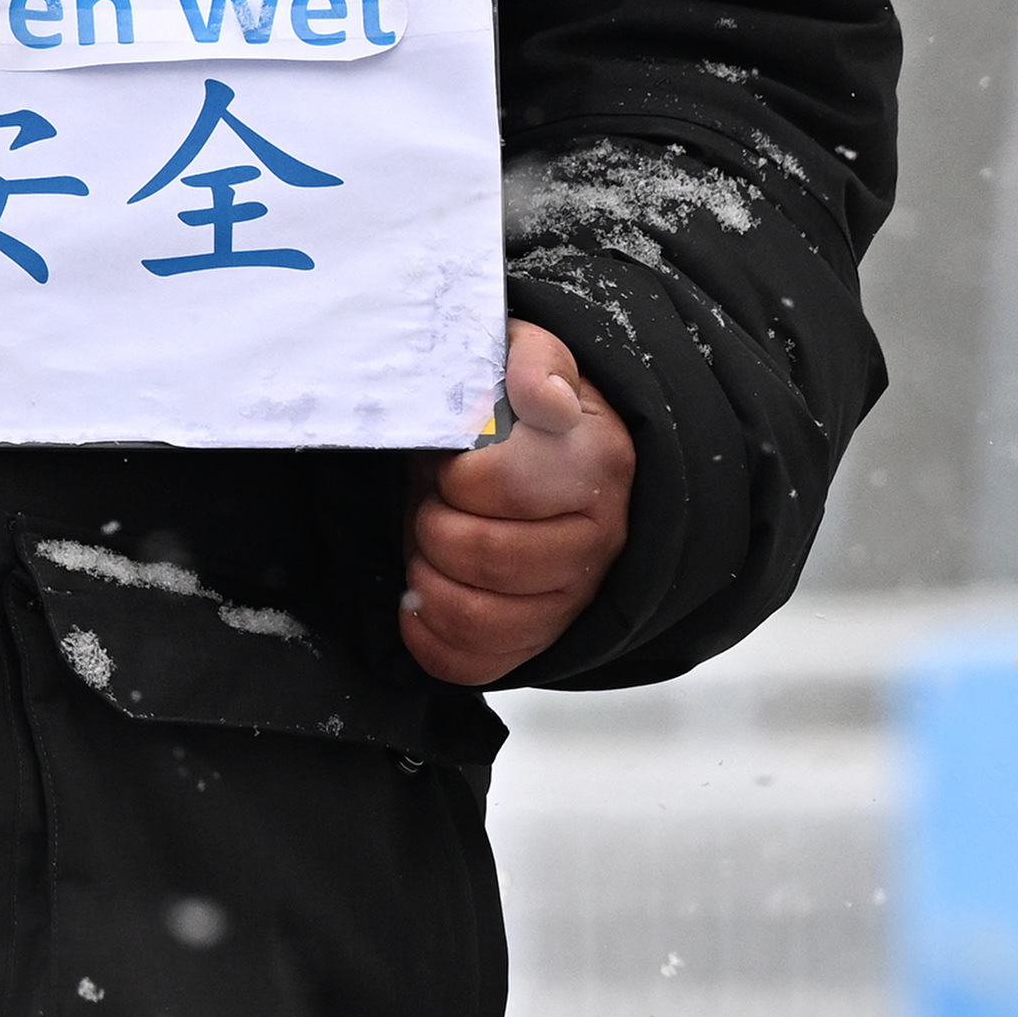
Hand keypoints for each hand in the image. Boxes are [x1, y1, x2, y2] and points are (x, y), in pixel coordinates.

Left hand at [402, 321, 633, 685]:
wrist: (538, 457)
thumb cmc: (516, 405)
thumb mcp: (521, 354)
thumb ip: (533, 362)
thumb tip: (545, 397)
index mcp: (597, 463)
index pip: (505, 485)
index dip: (454, 473)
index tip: (449, 458)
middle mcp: (599, 538)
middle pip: (486, 556)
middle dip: (432, 524)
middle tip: (429, 499)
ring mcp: (574, 596)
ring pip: (480, 617)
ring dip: (428, 579)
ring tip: (425, 543)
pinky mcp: (541, 636)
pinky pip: (477, 663)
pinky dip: (430, 637)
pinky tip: (418, 599)